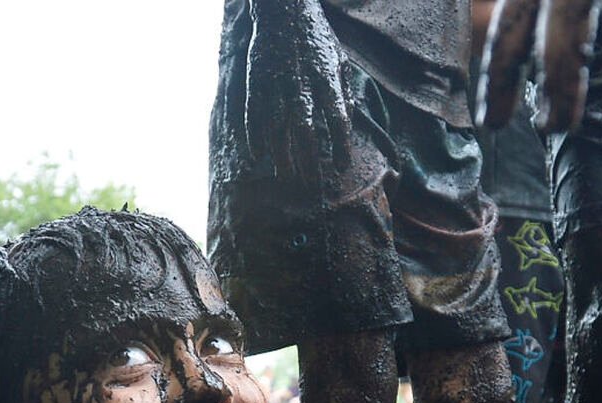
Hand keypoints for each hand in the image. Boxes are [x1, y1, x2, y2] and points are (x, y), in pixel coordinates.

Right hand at [242, 1, 354, 178]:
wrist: (283, 9)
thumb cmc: (316, 37)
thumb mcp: (338, 60)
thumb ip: (343, 92)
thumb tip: (349, 123)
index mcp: (326, 78)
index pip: (337, 120)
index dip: (341, 146)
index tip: (342, 168)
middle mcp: (300, 83)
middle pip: (306, 131)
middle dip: (310, 161)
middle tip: (312, 185)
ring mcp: (274, 82)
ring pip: (277, 128)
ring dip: (282, 156)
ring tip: (287, 178)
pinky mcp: (254, 80)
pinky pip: (252, 115)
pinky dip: (254, 137)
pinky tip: (258, 157)